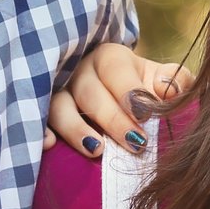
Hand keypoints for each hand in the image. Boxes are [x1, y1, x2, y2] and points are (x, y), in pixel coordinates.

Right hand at [45, 43, 192, 157]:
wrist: (112, 90)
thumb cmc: (140, 86)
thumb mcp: (159, 78)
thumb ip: (174, 80)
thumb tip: (169, 90)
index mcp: (109, 57)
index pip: (116, 70)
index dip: (129, 91)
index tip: (145, 114)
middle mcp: (79, 70)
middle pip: (90, 92)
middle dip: (113, 119)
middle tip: (136, 143)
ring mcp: (56, 90)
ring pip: (57, 106)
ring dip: (75, 128)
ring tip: (97, 150)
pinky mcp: (40, 110)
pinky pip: (35, 119)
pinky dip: (38, 131)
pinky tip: (50, 145)